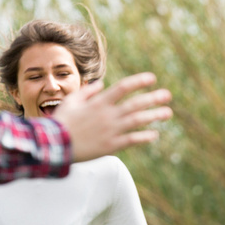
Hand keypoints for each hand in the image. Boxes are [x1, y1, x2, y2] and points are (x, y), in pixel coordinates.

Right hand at [52, 73, 173, 160]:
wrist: (56, 146)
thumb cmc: (62, 121)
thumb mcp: (71, 101)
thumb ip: (88, 91)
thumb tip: (102, 84)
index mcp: (99, 102)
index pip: (123, 87)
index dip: (139, 81)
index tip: (152, 78)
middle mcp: (108, 115)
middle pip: (135, 104)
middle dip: (153, 98)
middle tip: (168, 95)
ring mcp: (111, 130)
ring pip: (137, 121)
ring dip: (154, 116)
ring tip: (167, 113)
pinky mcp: (111, 145)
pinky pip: (132, 140)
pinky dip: (144, 137)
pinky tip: (154, 135)